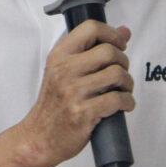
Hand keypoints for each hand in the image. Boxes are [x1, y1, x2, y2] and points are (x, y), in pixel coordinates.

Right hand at [16, 20, 134, 166]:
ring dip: (127, 83)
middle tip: (121, 73)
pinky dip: (127, 102)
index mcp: (59, 56)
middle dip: (123, 62)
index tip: (119, 45)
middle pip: (109, 51)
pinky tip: (123, 105)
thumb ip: (92, 50)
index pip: (91, 28)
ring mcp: (73, 92)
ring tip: (123, 90)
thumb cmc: (54, 105)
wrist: (38, 138)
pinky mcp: (83, 113)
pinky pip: (117, 99)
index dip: (112, 34)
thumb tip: (124, 31)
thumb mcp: (65, 71)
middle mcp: (64, 70)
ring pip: (116, 74)